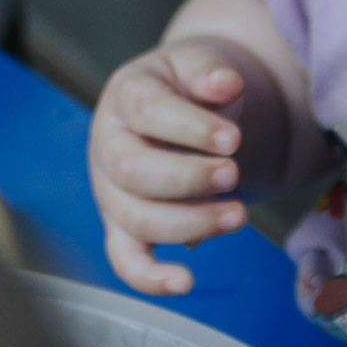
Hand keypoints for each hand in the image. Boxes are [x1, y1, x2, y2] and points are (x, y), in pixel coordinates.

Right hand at [90, 38, 258, 295]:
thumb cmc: (188, 87)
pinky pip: (126, 259)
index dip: (189, 127)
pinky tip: (186, 282)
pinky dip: (150, 278)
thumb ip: (211, 72)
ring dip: (188, 223)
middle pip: (132, 171)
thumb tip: (227, 83)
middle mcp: (108, 146)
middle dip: (187, 179)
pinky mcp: (123, 226)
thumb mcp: (199, 64)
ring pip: (134, 218)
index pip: (147, 111)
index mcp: (125, 96)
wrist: (180, 105)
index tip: (232, 138)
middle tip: (233, 174)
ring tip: (239, 216)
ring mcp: (111, 191)